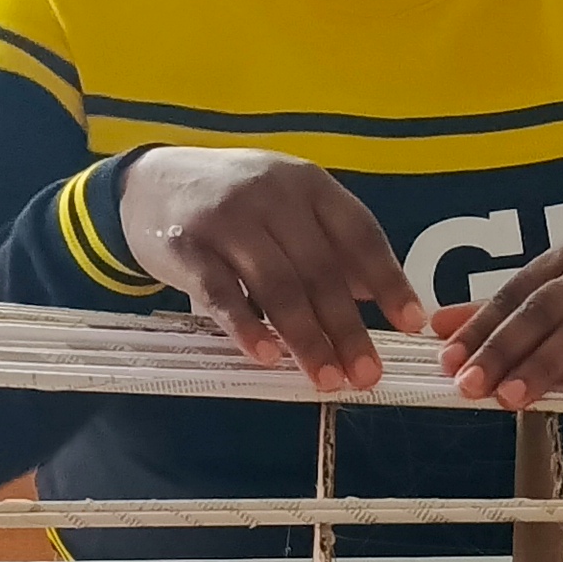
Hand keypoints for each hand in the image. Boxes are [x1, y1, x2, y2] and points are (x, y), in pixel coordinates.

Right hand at [116, 147, 425, 391]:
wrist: (149, 182)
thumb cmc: (235, 203)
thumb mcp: (286, 206)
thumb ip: (329, 245)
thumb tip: (378, 299)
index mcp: (308, 184)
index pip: (360, 235)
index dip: (389, 281)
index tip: (413, 324)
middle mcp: (272, 195)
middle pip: (321, 269)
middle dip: (348, 328)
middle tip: (367, 375)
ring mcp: (227, 219)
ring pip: (277, 285)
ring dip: (305, 339)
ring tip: (326, 379)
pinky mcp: (186, 245)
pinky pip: (222, 294)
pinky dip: (247, 328)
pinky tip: (267, 358)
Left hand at [435, 247, 562, 409]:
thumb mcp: (561, 300)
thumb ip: (504, 313)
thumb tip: (439, 326)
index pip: (513, 294)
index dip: (479, 328)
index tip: (449, 361)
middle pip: (543, 310)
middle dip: (505, 349)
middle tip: (473, 384)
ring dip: (545, 365)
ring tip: (514, 397)